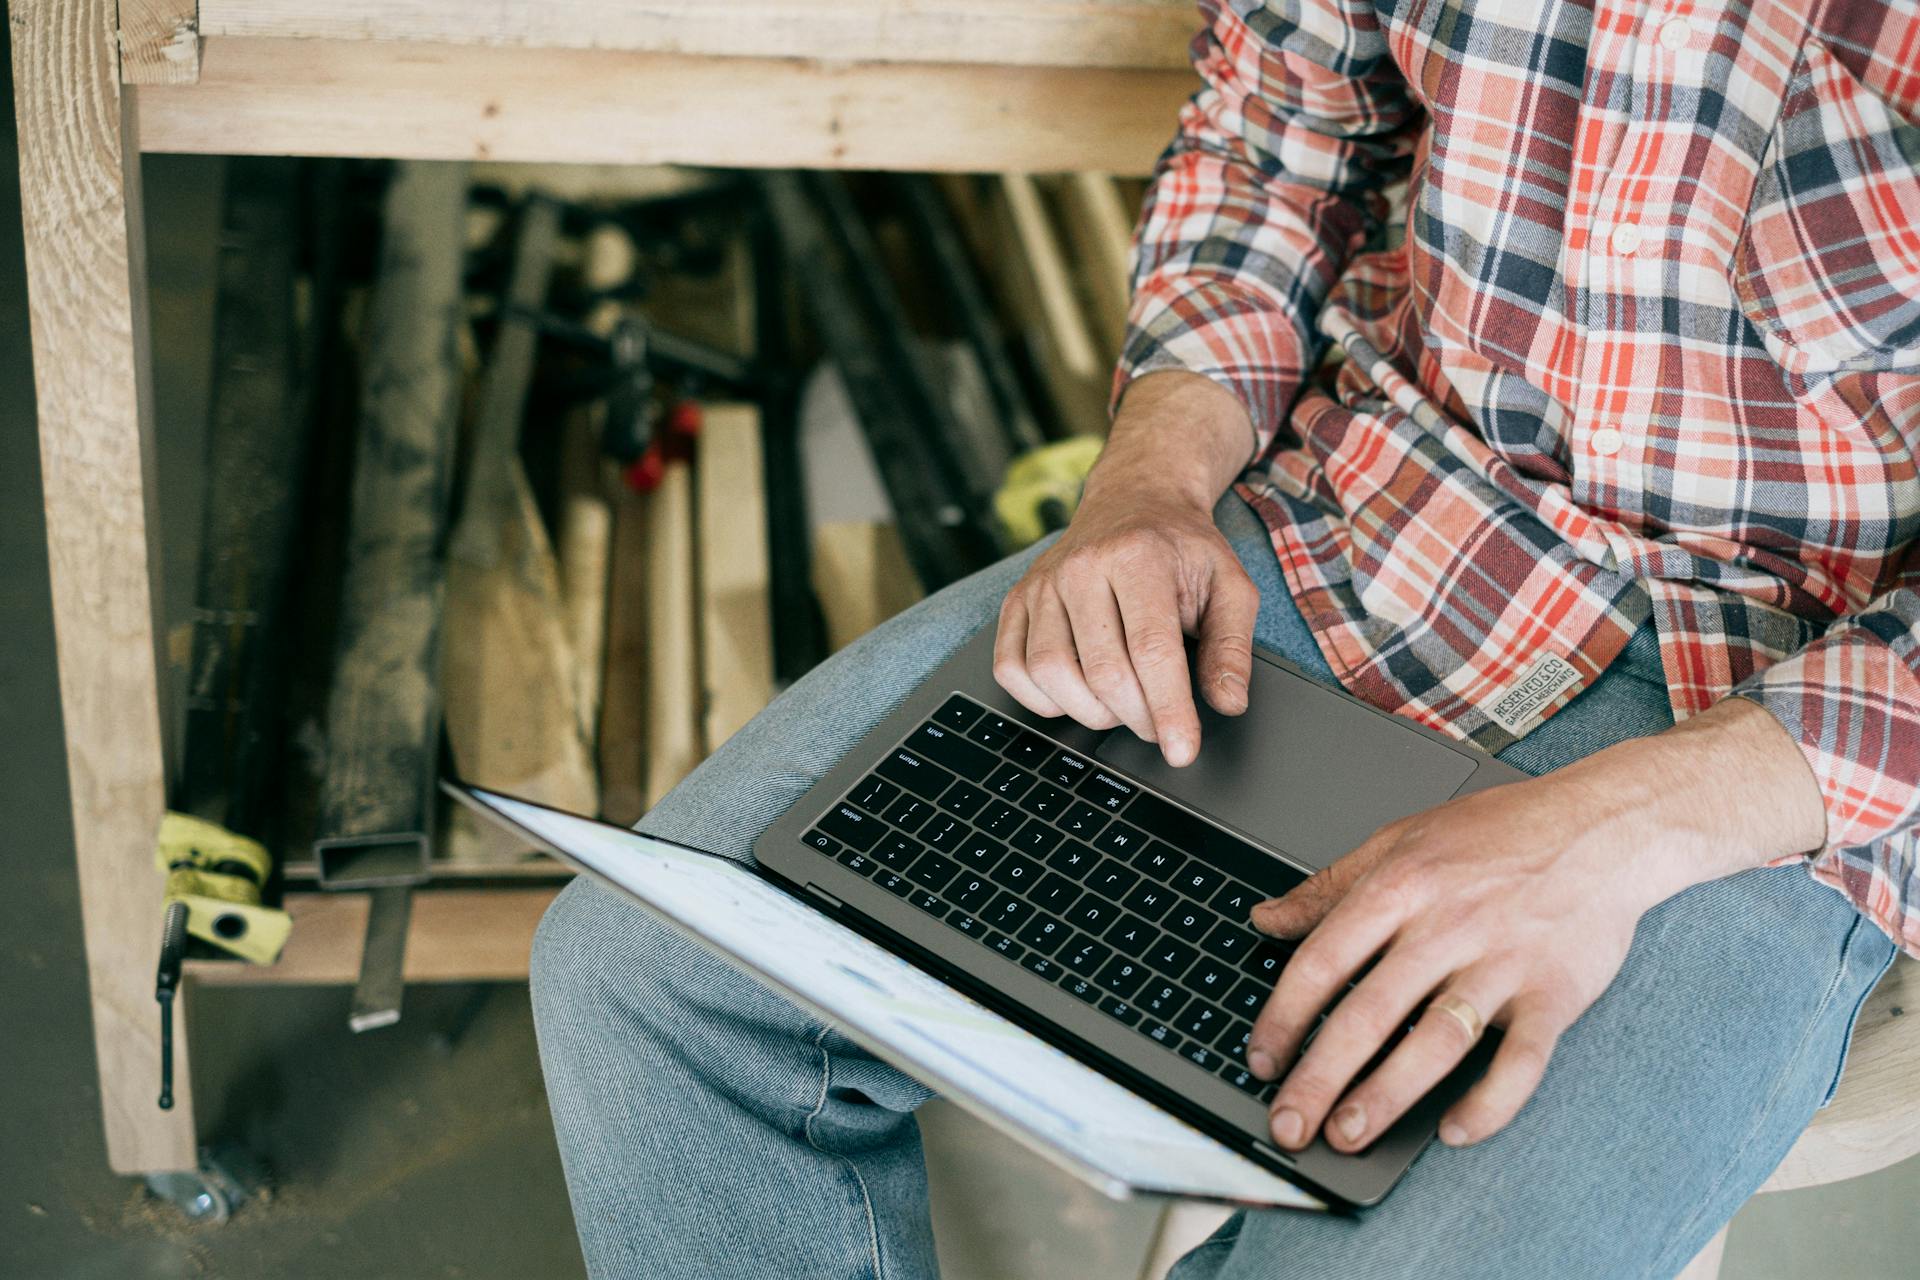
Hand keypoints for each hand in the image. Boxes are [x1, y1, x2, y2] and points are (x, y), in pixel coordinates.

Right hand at [994, 372, 1258, 766]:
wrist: (1134, 499)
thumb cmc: (1181, 548)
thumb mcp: (1229, 585)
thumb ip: (1232, 646)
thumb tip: (1228, 702)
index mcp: (1140, 557)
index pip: (1151, 649)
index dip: (1167, 709)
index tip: (1182, 750)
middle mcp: (1082, 566)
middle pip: (1102, 671)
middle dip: (1137, 717)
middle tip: (1160, 725)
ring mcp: (1042, 583)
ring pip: (1050, 674)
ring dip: (1091, 711)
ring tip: (1122, 705)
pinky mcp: (1016, 599)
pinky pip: (1011, 667)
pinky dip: (1042, 698)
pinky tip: (1077, 693)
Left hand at [1243, 697, 1828, 1153]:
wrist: (1605, 826)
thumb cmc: (1501, 831)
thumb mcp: (1401, 838)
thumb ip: (1330, 886)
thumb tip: (1267, 919)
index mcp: (1401, 886)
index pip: (1324, 961)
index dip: (1284, 1016)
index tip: (1261, 1060)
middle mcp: (1447, 927)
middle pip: (1369, 1012)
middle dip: (1320, 1077)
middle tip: (1288, 1123)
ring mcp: (1502, 963)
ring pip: (1435, 1041)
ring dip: (1386, 1096)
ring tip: (1347, 1134)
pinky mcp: (1554, 994)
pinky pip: (1520, 1061)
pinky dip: (1489, 1102)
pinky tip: (1454, 1130)